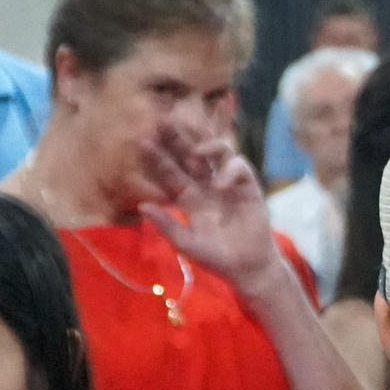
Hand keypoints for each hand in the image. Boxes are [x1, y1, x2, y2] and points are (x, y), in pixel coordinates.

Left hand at [136, 118, 292, 295]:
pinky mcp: (248, 186)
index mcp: (189, 198)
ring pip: (216, 153)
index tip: (145, 142)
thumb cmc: (216, 257)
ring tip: (196, 150)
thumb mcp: (186, 244)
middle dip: (178, 140)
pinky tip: (220, 184)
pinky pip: (238, 166)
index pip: (171, 173)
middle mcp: (206, 186)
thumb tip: (142, 206)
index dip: (159, 158)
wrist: (247, 267)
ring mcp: (227, 183)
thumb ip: (166, 225)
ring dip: (206, 146)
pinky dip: (229, 171)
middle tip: (164, 122)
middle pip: (190, 156)